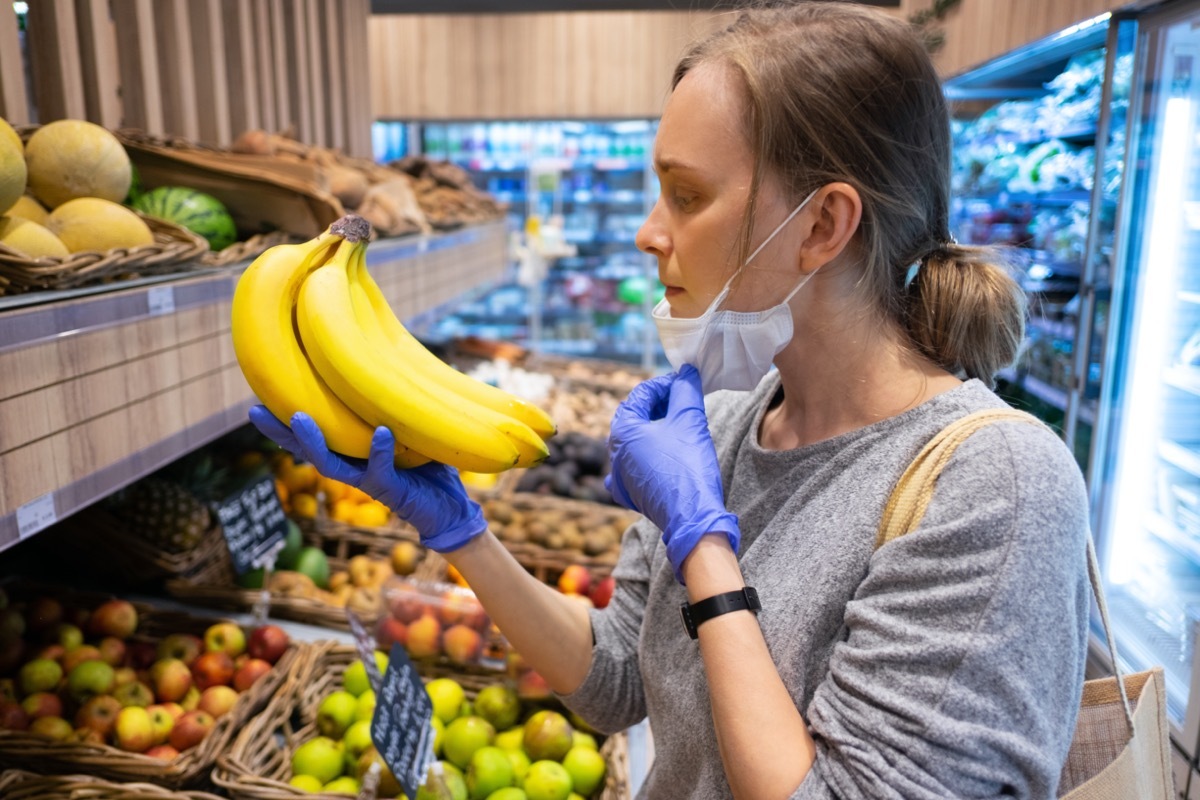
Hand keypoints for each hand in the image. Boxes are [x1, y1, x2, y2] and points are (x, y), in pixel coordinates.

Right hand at [249, 406, 485, 552]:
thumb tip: (391, 368)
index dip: (286, 422)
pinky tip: (379, 432)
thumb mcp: (408, 434)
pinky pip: (380, 469)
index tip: (260, 400)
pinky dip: (380, 450)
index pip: (314, 437)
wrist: (449, 510)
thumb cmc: (426, 469)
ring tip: (299, 418)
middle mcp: (353, 469)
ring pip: (331, 465)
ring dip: (314, 442)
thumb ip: (394, 410)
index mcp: (352, 455)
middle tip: (255, 411)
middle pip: (306, 452)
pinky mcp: (390, 490)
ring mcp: (369, 481)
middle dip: (280, 433)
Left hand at [605, 366, 739, 582]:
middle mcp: (614, 452)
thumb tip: (687, 373)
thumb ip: (686, 391)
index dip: (665, 384)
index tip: (685, 381)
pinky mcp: (631, 493)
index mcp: (622, 431)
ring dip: (655, 427)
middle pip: (635, 416)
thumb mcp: (690, 420)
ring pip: (635, 440)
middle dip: (659, 404)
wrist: (692, 517)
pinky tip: (662, 451)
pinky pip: (635, 465)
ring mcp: (620, 475)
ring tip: (680, 421)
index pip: (640, 395)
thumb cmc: (687, 466)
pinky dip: (649, 453)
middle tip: (683, 398)